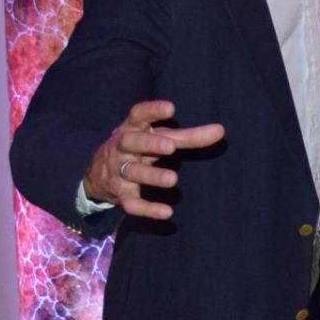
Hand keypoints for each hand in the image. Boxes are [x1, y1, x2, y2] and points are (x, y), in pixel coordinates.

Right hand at [82, 100, 224, 218]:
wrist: (98, 174)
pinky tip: (167, 212)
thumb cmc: (140, 148)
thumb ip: (188, 136)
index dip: (152, 110)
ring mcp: (118, 171)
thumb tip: (220, 130)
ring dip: (152, 176)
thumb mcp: (159, 138)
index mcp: (132, 128)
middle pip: (131, 142)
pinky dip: (147, 208)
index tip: (170, 108)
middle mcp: (122, 148)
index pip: (138, 115)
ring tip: (172, 179)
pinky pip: (131, 202)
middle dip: (149, 144)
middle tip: (170, 147)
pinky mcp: (120, 193)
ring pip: (132, 172)